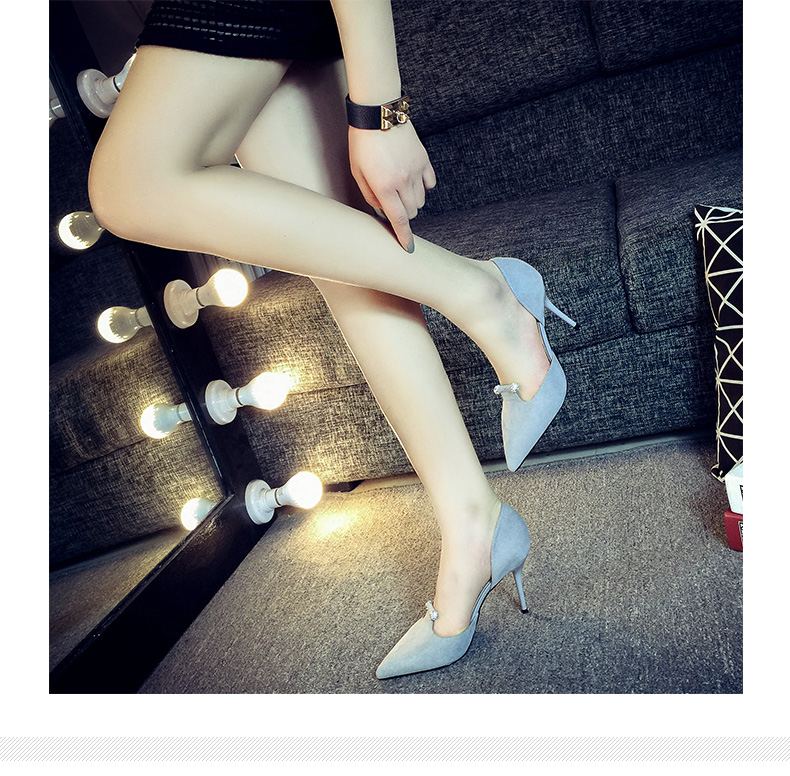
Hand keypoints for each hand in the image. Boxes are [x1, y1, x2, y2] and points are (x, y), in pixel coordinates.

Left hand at [348, 121, 436, 250]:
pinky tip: (413, 181)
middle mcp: (403, 181)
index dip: (404, 236)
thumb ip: (370, 195)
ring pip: (421, 200)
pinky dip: (423, 187)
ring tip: (400, 190)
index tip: (409, 248)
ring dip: (413, 201)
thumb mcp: (358, 172)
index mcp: (384, 186)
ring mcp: (416, 170)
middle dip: (404, 214)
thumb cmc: (363, 143)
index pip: (399, 219)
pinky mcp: (424, 159)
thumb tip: (383, 211)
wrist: (378, 114)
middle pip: (413, 212)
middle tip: (394, 205)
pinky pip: (430, 183)